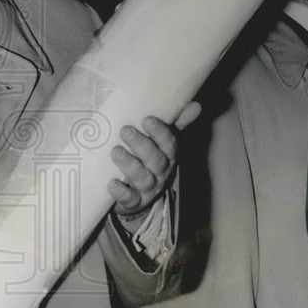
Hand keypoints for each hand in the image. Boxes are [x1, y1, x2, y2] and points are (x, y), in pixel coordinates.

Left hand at [108, 104, 199, 222]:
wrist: (136, 196)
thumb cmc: (147, 161)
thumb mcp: (162, 143)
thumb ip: (176, 124)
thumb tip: (195, 105)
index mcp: (168, 155)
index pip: (169, 143)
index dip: (159, 132)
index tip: (146, 119)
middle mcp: (161, 172)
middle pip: (156, 160)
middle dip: (141, 145)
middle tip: (125, 130)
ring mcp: (148, 189)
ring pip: (143, 178)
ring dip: (130, 165)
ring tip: (115, 151)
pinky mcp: (134, 202)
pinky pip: (130, 198)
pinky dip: (121, 192)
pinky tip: (112, 183)